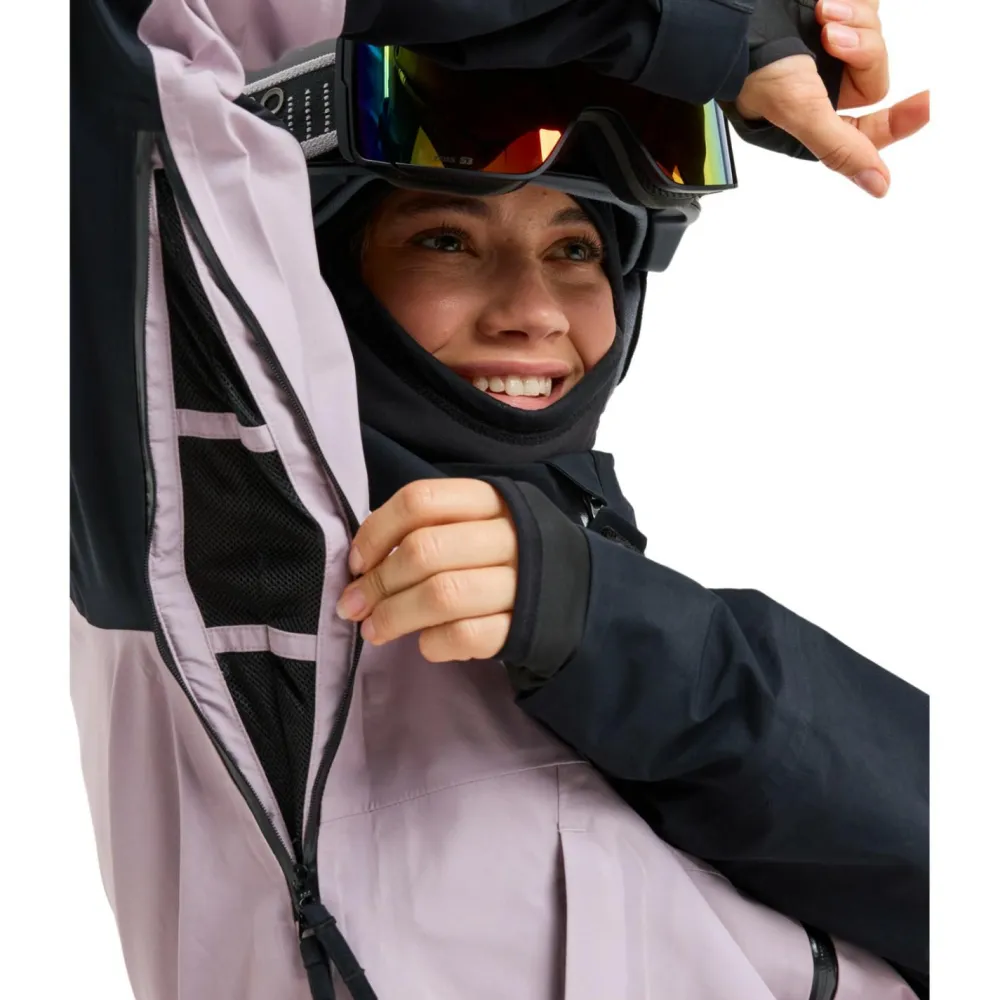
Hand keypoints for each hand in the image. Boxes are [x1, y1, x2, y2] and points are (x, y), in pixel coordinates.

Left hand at [336, 480, 516, 661]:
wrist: (573, 592)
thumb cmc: (503, 556)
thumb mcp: (475, 525)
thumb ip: (425, 532)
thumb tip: (359, 568)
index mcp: (491, 500)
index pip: (420, 500)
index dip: (376, 531)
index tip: (356, 562)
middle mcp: (510, 535)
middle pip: (426, 550)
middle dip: (377, 582)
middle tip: (352, 605)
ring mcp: (522, 582)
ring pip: (442, 595)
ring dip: (395, 616)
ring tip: (373, 631)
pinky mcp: (525, 627)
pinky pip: (466, 635)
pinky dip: (434, 643)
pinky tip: (425, 644)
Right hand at [735, 0, 929, 196]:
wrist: (734, 22)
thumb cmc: (753, 70)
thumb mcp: (802, 113)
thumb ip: (841, 149)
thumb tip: (878, 186)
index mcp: (817, 120)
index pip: (871, 128)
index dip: (900, 119)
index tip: (926, 104)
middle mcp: (825, 86)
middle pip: (876, 72)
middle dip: (862, 50)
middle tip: (832, 38)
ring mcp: (829, 48)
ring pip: (873, 34)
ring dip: (854, 19)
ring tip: (823, 13)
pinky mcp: (833, 14)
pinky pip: (867, 7)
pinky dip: (853, 2)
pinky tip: (824, 3)